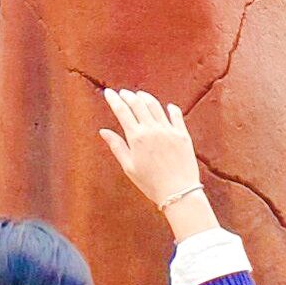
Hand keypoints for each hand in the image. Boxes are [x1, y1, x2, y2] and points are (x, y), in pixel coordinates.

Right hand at [99, 88, 208, 228]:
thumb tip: (103, 131)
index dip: (114, 100)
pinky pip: (176, 115)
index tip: (109, 92)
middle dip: (128, 96)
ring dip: (146, 98)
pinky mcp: (182, 134)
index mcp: (136, 137)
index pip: (122, 111)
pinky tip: (167, 106)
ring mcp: (168, 130)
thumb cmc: (151, 183)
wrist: (178, 192)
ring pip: (155, 106)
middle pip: (138, 104)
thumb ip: (116, 146)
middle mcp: (152, 129)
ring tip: (140, 95)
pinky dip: (170, 108)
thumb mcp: (129, 167)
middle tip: (123, 93)